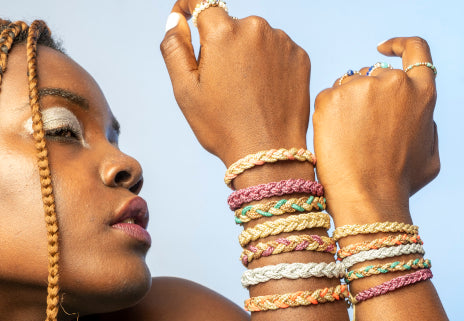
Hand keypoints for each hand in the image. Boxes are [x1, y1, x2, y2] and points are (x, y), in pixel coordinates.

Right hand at [161, 1, 310, 166]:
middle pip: (228, 24)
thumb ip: (174, 47)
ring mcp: (281, 41)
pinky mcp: (300, 56)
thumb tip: (177, 18)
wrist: (268, 152)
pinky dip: (267, 64)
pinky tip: (262, 91)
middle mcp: (255, 27)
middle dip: (219, 44)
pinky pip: (276, 50)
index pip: (202, 2)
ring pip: (253, 37)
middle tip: (218, 82)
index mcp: (222, 32)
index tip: (185, 19)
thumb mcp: (185, 90)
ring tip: (243, 91)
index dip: (188, 7)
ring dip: (245, 54)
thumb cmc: (221, 125)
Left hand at [313, 37, 438, 222]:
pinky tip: (333, 139)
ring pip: (347, 86)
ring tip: (347, 140)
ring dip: (345, 105)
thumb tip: (414, 114)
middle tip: (358, 130)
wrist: (368, 196)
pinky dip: (326, 115)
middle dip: (366, 95)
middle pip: (373, 75)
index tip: (383, 48)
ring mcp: (360, 87)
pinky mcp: (330, 97)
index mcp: (421, 92)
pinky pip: (326, 98)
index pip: (415, 50)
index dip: (398, 46)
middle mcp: (393, 82)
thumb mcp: (429, 154)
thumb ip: (424, 126)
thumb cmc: (399, 182)